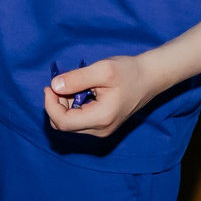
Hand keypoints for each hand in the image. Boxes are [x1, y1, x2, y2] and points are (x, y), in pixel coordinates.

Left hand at [44, 54, 162, 138]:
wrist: (150, 78)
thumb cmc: (129, 72)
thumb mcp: (102, 69)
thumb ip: (77, 78)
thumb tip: (54, 86)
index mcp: (101, 118)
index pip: (63, 122)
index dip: (50, 105)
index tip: (50, 86)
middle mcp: (100, 130)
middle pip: (64, 125)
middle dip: (56, 105)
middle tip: (61, 83)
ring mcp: (102, 130)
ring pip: (70, 124)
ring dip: (64, 105)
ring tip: (74, 85)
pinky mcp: (103, 126)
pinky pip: (79, 122)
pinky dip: (73, 108)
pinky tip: (81, 92)